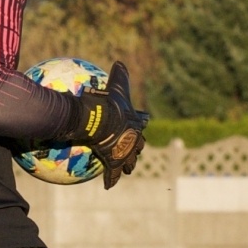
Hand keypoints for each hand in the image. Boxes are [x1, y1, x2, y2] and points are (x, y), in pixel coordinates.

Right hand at [73, 62, 149, 189]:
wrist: (105, 122)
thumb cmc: (111, 104)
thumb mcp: (117, 85)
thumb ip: (120, 75)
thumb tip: (120, 61)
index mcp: (135, 122)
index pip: (141, 121)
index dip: (141, 121)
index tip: (142, 121)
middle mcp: (133, 138)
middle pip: (139, 144)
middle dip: (138, 146)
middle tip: (137, 149)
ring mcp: (125, 152)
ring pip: (129, 161)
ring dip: (129, 164)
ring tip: (128, 169)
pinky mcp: (115, 161)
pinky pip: (112, 173)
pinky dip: (111, 179)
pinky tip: (109, 186)